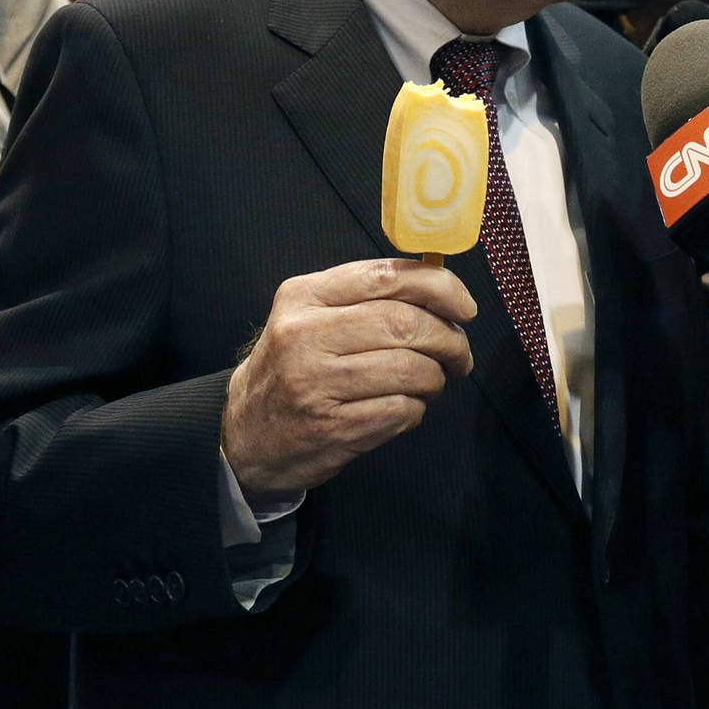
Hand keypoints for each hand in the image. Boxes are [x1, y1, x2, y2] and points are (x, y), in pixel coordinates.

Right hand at [221, 258, 475, 498]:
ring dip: (435, 377)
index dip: (440, 287)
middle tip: (459, 353)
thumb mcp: (312, 316)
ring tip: (430, 381)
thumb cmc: (293, 365)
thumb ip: (368, 296)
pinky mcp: (331, 427)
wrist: (243, 433)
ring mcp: (315, 384)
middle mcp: (304, 335)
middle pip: (405, 324)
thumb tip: (443, 288)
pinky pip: (401, 410)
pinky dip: (416, 408)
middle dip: (449, 339)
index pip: (386, 276)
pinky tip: (403, 406)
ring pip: (410, 369)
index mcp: (304, 296)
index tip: (465, 307)